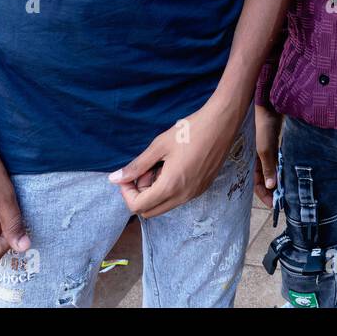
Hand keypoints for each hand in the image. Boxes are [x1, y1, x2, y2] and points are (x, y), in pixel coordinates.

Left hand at [109, 99, 242, 217]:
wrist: (222, 123)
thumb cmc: (190, 131)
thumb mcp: (159, 145)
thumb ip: (136, 166)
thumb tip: (114, 179)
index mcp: (170, 186)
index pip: (137, 206)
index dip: (126, 192)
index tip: (129, 174)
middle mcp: (183, 196)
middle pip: (149, 211)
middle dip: (140, 194)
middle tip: (145, 170)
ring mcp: (195, 193)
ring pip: (164, 205)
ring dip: (155, 192)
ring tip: (160, 166)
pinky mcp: (202, 188)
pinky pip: (178, 198)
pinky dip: (169, 189)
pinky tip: (174, 166)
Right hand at [254, 104, 281, 206]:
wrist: (270, 103)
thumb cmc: (263, 125)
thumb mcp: (265, 148)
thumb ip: (268, 167)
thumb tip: (270, 186)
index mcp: (251, 160)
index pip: (257, 183)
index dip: (264, 195)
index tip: (275, 205)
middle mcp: (258, 157)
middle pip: (265, 179)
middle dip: (273, 191)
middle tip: (285, 201)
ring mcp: (268, 151)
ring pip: (273, 170)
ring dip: (280, 180)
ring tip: (290, 190)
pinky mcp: (276, 144)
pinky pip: (279, 161)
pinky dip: (284, 169)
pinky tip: (291, 174)